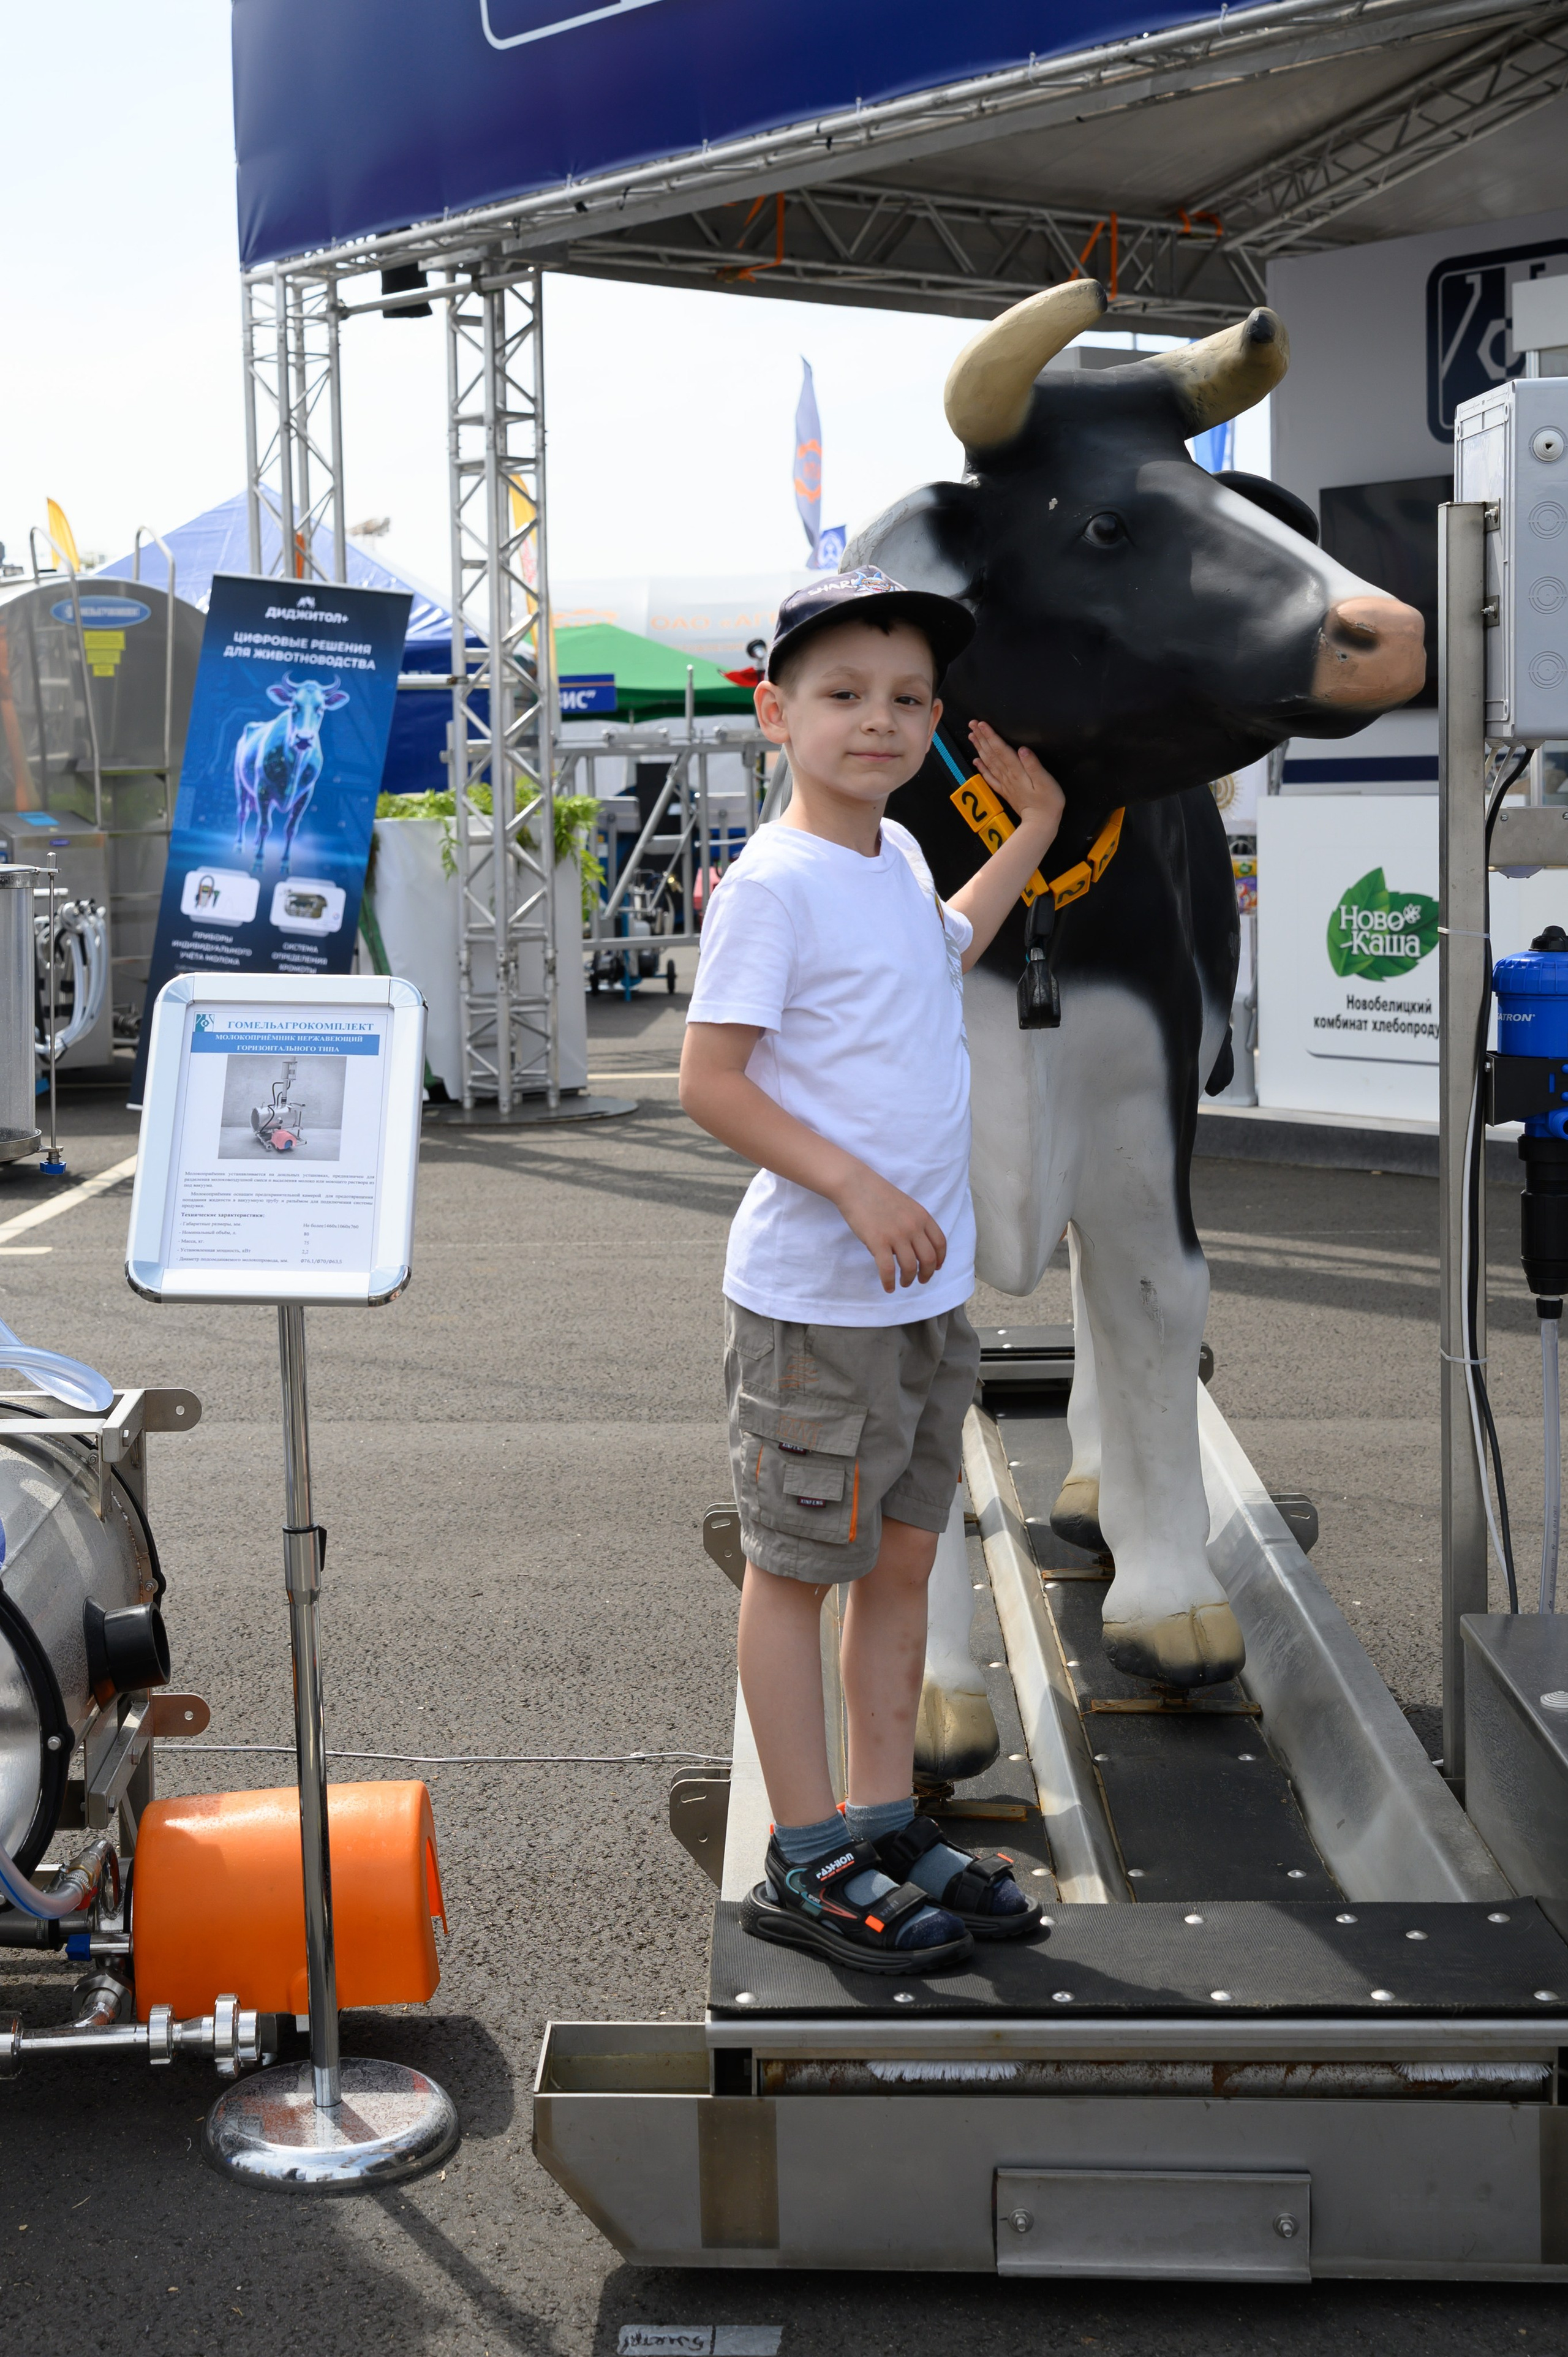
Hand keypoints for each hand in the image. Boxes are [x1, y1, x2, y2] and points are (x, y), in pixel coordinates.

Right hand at [833, 1167, 946, 1292]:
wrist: (855, 1184)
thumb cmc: (877, 1193)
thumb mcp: (905, 1205)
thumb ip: (914, 1222)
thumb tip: (914, 1246)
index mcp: (922, 1216)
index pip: (940, 1243)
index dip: (940, 1259)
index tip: (936, 1268)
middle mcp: (913, 1226)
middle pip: (928, 1258)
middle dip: (927, 1274)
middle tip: (920, 1280)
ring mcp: (896, 1235)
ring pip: (910, 1267)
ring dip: (909, 1279)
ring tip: (903, 1283)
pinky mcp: (878, 1242)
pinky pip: (888, 1269)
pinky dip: (889, 1282)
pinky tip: (888, 1287)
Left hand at [968, 721, 1065, 842]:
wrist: (1041, 823)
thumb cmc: (1048, 801)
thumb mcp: (1045, 781)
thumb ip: (1033, 765)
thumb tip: (1023, 749)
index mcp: (1016, 771)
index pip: (1000, 749)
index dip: (991, 736)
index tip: (982, 724)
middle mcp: (1007, 775)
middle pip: (991, 754)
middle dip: (981, 738)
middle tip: (972, 724)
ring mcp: (1004, 784)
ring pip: (988, 763)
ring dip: (979, 748)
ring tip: (972, 736)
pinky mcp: (1005, 791)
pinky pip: (990, 777)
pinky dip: (981, 768)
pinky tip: (976, 760)